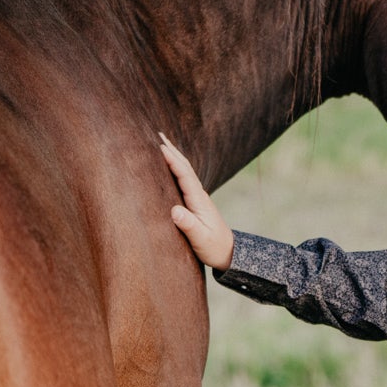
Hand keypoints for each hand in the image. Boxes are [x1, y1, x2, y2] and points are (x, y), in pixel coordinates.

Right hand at [162, 135, 233, 270]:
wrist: (228, 252)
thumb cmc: (214, 247)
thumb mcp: (200, 239)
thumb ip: (188, 225)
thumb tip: (175, 211)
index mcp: (199, 201)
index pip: (184, 176)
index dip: (173, 161)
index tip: (160, 147)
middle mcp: (199, 195)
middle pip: (185, 167)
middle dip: (173, 151)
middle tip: (158, 134)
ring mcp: (198, 197)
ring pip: (185, 171)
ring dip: (174, 156)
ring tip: (161, 143)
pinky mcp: (195, 202)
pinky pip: (183, 179)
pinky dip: (176, 168)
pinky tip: (170, 165)